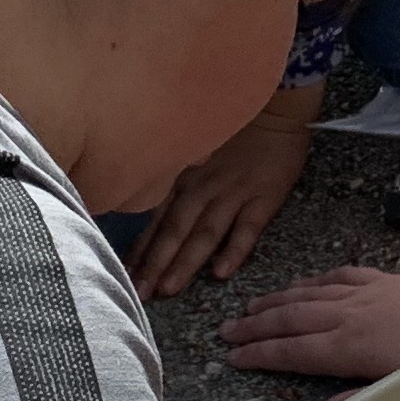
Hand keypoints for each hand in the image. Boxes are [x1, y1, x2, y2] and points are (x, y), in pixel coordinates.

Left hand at [131, 99, 316, 298]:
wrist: (277, 107)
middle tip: (138, 293)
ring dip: (186, 262)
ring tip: (169, 288)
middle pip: (175, 231)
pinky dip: (234, 250)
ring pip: (205, 233)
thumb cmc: (234, 129)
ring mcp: (234, 195)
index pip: (157, 219)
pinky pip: (248, 228)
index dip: (140, 248)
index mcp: (186, 179)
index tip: (122, 275)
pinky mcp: (265, 200)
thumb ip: (174, 176)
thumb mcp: (194, 147)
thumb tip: (142, 204)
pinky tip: (221, 272)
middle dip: (155, 264)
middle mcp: (204, 189)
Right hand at [219, 263, 399, 382]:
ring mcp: (365, 294)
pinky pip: (339, 276)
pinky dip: (315, 280)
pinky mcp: (384, 279)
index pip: (294, 353)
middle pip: (292, 320)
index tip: (232, 357)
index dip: (260, 355)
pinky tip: (305, 282)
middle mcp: (348, 317)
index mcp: (349, 348)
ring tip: (252, 305)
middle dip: (256, 327)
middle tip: (225, 330)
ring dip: (278, 301)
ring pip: (310, 295)